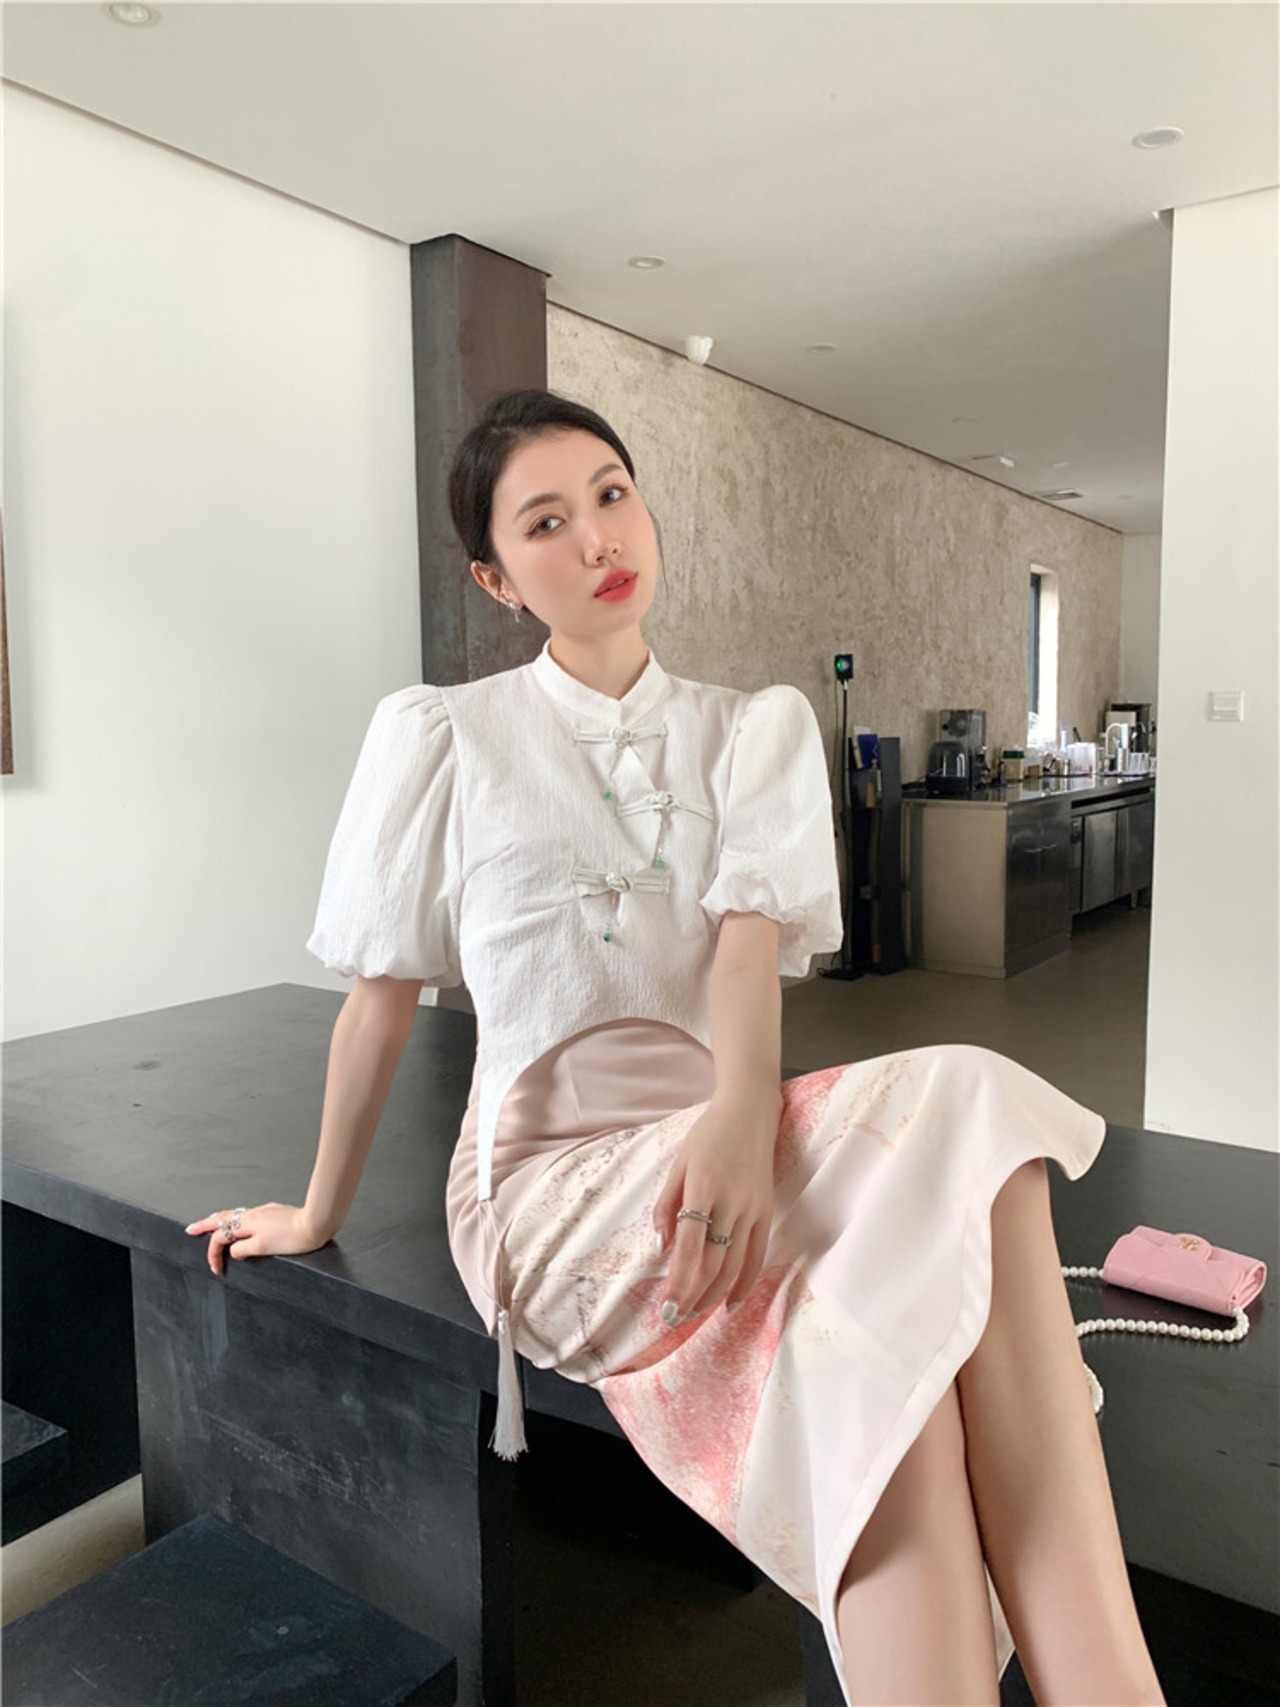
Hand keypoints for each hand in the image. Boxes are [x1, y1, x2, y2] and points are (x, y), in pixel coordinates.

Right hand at [183, 1203, 329, 1276]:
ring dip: (220, 1219)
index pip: (220, 1237)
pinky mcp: (273, 1212)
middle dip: (205, 1225)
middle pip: (222, 1218)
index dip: (213, 1254)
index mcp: (247, 1223)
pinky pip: (248, 1214)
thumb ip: (243, 1249)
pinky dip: (237, 1218)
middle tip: (191, 1229)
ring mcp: (263, 1211)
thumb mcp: (263, 1248)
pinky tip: (241, 1222)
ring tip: (210, 1222)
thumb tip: (233, 1250)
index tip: (216, 1269)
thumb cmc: (293, 1237)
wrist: (316, 1223)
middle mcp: (252, 1214)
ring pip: (234, 1214)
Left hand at [653, 1090, 780, 1321]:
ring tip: (695, 1313)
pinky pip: (757, 1254)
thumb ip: (667, 1205)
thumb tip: (661, 1248)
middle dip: (693, 1294)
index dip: (679, 1280)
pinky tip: (731, 1303)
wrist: (750, 1111)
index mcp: (703, 1186)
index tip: (667, 1306)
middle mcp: (731, 1200)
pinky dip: (745, 1282)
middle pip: (712, 1261)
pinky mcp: (766, 1210)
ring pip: (734, 1264)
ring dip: (714, 1294)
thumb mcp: (678, 1163)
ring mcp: (752, 1207)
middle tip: (675, 1318)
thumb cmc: (708, 1135)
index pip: (689, 1245)